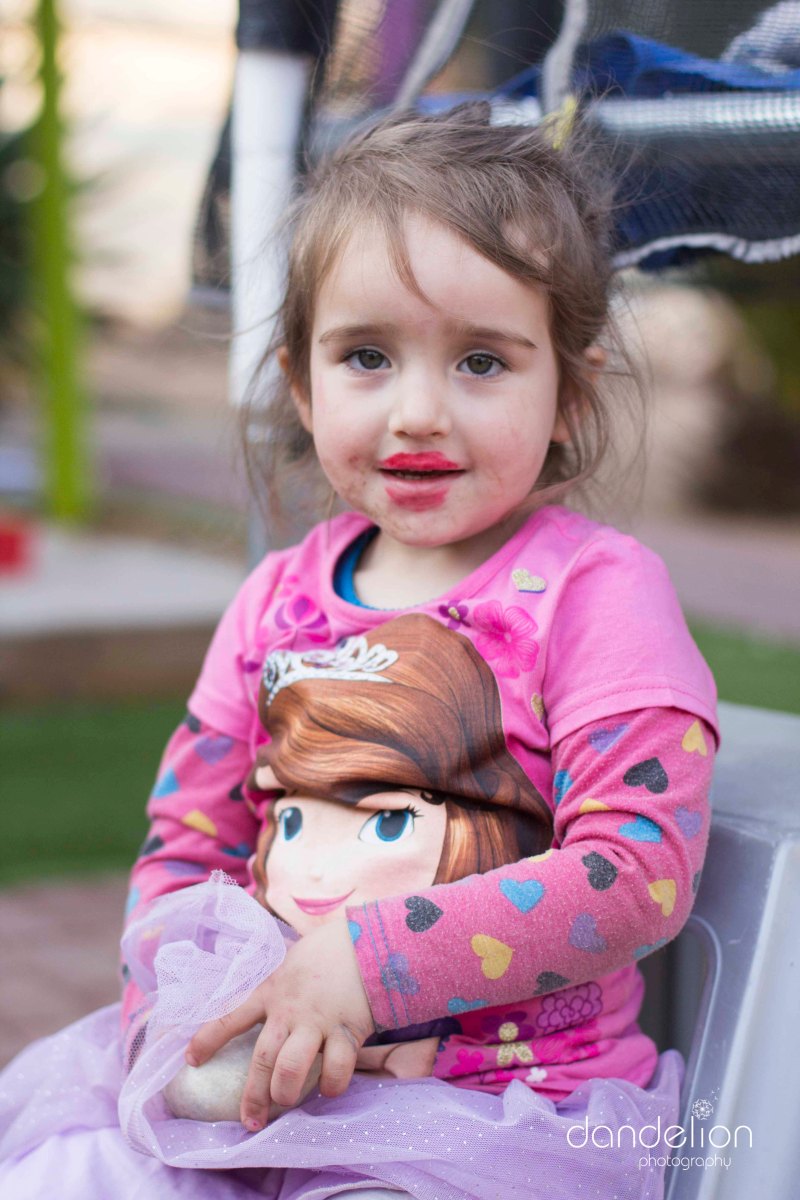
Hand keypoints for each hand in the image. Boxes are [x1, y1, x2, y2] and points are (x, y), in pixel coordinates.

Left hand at [185, 914, 374, 1131]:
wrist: (367, 941)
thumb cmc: (325, 953)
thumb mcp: (288, 962)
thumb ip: (272, 985)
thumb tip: (251, 998)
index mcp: (271, 990)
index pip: (230, 1015)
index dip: (208, 1039)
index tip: (191, 1059)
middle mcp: (289, 1010)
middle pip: (261, 1059)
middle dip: (253, 1096)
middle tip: (249, 1121)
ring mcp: (318, 1022)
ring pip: (291, 1069)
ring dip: (285, 1091)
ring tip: (286, 1100)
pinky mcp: (347, 1031)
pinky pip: (337, 1069)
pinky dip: (332, 1084)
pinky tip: (330, 1087)